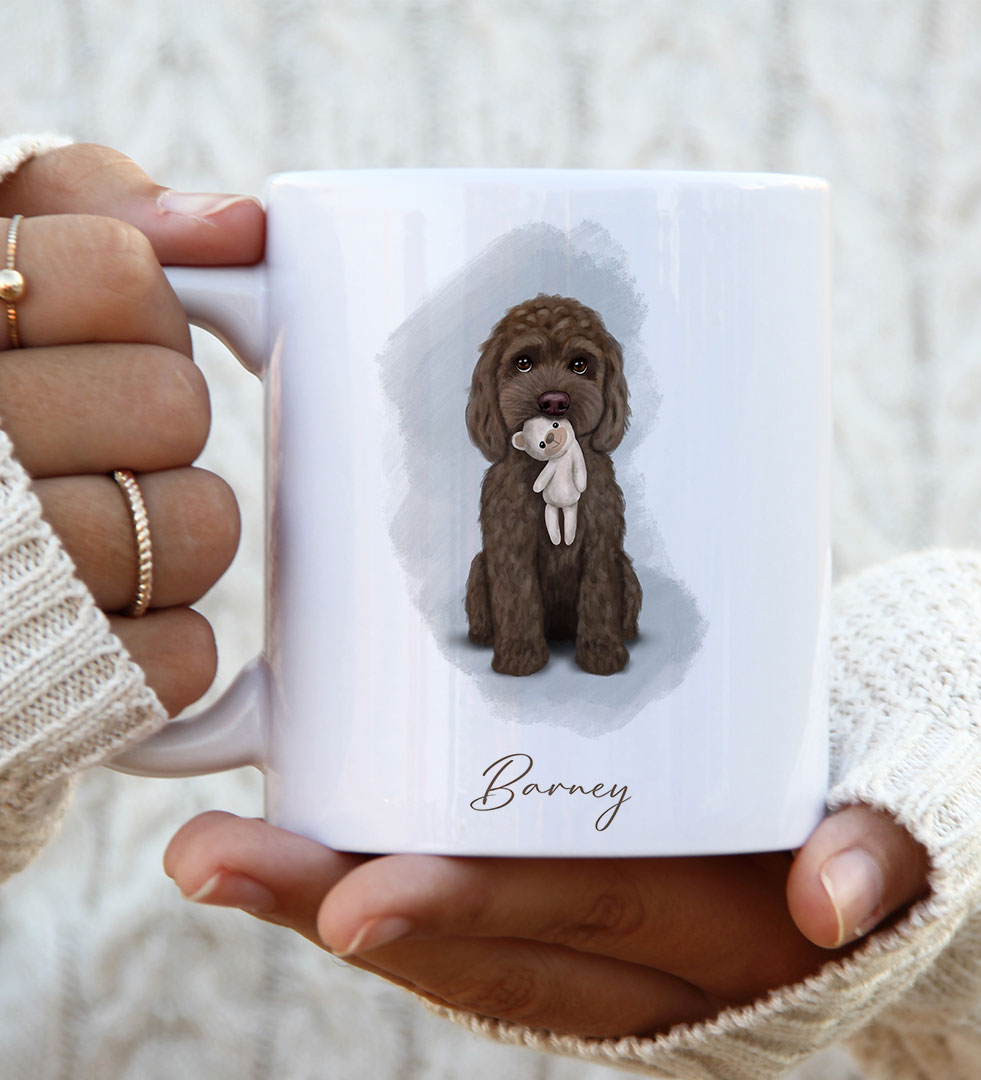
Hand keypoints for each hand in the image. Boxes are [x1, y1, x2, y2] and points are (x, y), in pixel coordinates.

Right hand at [0, 143, 264, 713]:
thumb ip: (88, 202)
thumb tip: (243, 230)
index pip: (122, 275)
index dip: (135, 302)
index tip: (82, 329)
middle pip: (172, 406)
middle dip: (151, 411)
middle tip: (87, 433)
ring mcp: (9, 586)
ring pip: (197, 529)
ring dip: (169, 523)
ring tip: (90, 522)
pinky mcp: (53, 694)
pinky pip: (183, 657)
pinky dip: (166, 639)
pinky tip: (102, 609)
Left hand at [164, 805, 927, 1037]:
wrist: (904, 838)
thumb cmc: (908, 797)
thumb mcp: (929, 805)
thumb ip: (894, 840)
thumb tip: (833, 895)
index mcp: (725, 929)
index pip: (581, 919)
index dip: (471, 910)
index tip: (356, 899)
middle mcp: (649, 964)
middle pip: (482, 945)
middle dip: (343, 905)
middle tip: (211, 862)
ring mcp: (613, 947)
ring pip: (461, 942)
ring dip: (332, 896)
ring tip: (216, 856)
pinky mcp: (591, 911)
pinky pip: (482, 916)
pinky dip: (393, 880)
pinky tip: (306, 839)